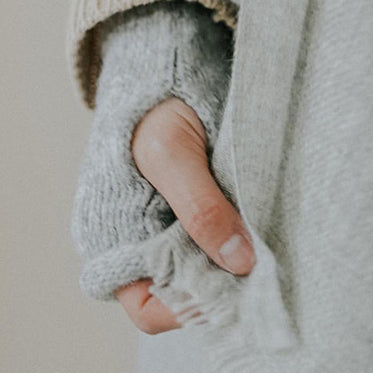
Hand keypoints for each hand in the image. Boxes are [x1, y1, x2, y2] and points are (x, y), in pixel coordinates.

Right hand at [114, 97, 255, 333]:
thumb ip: (201, 209)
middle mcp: (138, 246)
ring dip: (233, 259)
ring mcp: (166, 230)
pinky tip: (256, 221)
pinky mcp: (194, 210)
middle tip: (259, 260)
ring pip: (205, 269)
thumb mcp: (173, 152)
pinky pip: (217, 240)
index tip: (231, 281)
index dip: (190, 306)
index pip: (150, 308)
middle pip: (184, 293)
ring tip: (260, 237)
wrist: (162, 64)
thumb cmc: (150, 107)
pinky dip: (237, 236)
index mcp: (112, 241)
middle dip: (220, 282)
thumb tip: (240, 263)